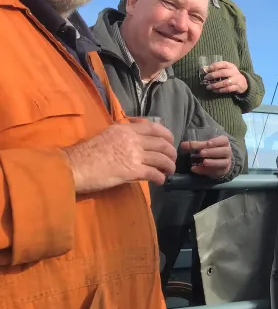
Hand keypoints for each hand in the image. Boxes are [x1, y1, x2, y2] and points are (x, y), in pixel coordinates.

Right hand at [62, 119, 176, 193]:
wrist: (73, 166)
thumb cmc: (85, 152)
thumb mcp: (106, 134)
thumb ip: (122, 134)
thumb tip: (133, 137)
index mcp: (125, 129)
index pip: (154, 127)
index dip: (167, 134)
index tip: (170, 141)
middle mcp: (133, 139)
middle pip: (162, 143)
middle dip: (171, 152)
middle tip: (172, 159)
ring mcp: (134, 155)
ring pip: (162, 158)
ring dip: (169, 165)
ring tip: (170, 171)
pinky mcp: (132, 171)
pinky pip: (154, 173)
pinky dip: (160, 177)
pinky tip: (160, 181)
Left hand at [180, 135, 231, 178]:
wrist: (220, 163)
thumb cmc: (212, 150)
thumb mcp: (204, 146)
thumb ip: (195, 145)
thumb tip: (183, 145)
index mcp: (224, 143)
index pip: (223, 140)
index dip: (216, 141)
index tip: (207, 143)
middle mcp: (227, 152)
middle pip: (224, 151)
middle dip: (212, 152)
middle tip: (201, 153)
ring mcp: (226, 162)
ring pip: (223, 162)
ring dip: (213, 162)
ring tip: (203, 162)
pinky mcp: (222, 171)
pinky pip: (215, 171)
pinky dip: (204, 171)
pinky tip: (196, 169)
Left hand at [205, 61, 247, 94]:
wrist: (243, 82)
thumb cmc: (231, 75)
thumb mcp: (226, 70)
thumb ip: (216, 69)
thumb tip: (203, 69)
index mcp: (231, 66)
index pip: (224, 64)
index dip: (215, 66)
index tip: (208, 69)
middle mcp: (234, 72)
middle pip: (224, 73)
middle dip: (214, 75)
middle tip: (206, 78)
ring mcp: (236, 80)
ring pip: (226, 82)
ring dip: (216, 85)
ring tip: (208, 87)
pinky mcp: (237, 87)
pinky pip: (228, 89)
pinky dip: (220, 90)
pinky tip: (214, 91)